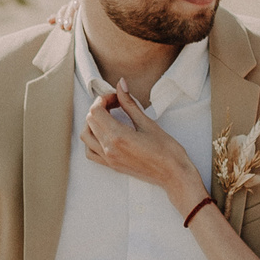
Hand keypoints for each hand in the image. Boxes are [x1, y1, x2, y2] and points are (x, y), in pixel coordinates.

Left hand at [81, 81, 199, 205]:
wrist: (173, 174)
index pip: (96, 111)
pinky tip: (104, 133)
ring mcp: (108, 159)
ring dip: (92, 122)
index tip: (116, 97)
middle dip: (99, 107)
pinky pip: (91, 152)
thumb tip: (121, 85)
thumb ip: (129, 103)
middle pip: (90, 121)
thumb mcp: (147, 123)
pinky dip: (92, 140)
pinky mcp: (111, 165)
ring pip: (86, 136)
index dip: (103, 99)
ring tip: (108, 116)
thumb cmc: (166, 150)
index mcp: (117, 136)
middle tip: (115, 103)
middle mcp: (109, 149)